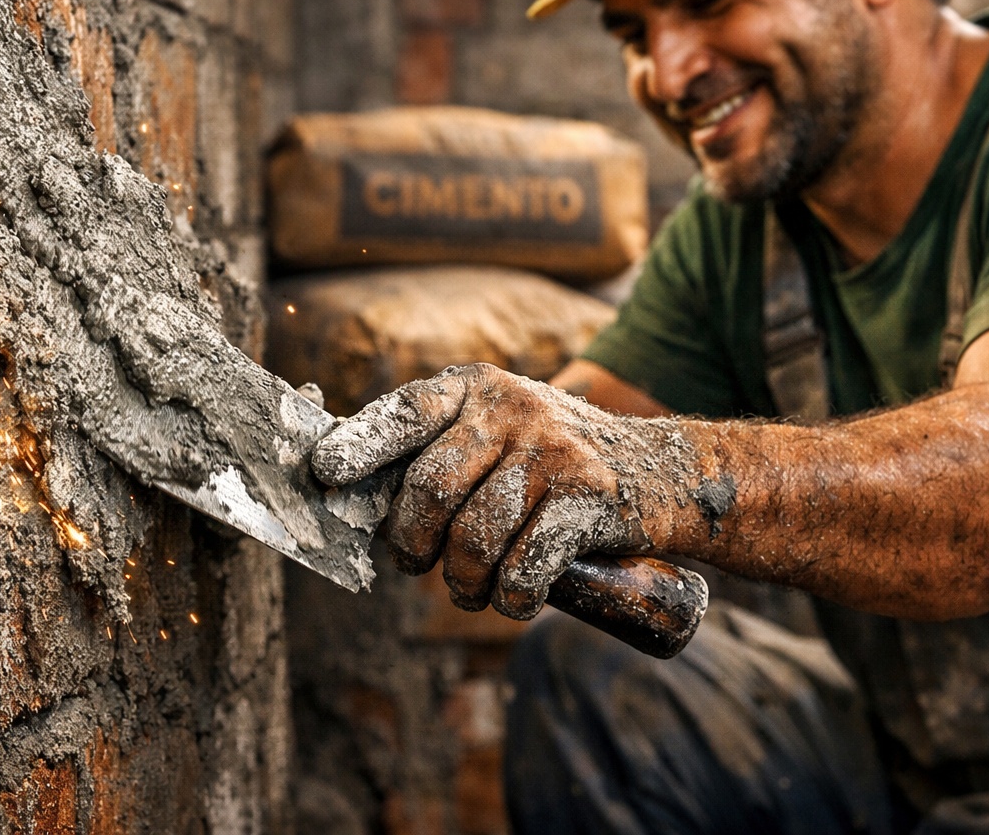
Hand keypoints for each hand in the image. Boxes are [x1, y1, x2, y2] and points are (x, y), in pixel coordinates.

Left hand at [312, 364, 728, 618]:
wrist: (664, 471)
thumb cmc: (550, 462)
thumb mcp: (495, 431)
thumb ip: (436, 450)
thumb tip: (348, 493)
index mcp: (473, 389)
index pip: (405, 411)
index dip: (360, 443)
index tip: (324, 471)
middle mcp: (510, 409)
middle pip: (431, 488)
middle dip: (412, 543)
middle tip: (414, 566)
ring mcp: (553, 450)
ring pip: (475, 537)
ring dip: (464, 582)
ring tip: (470, 590)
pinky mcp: (590, 496)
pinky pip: (525, 565)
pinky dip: (512, 597)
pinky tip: (514, 598)